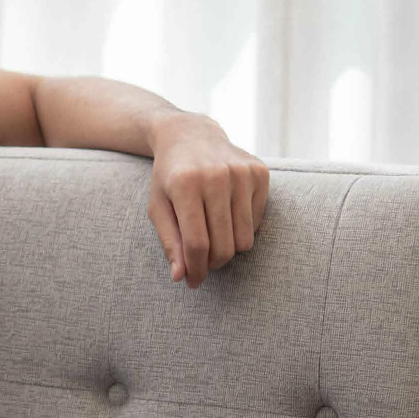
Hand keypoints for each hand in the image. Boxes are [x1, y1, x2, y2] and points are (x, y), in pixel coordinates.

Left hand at [147, 115, 269, 288]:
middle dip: (213, 263)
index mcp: (185, 184)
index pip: (196, 243)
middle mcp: (217, 176)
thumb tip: (181, 277)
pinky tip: (227, 214)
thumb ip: (170, 242)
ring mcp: (242, 172)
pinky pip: (257, 223)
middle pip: (223, 245)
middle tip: (203, 261)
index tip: (193, 282)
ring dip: (229, 248)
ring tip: (214, 239)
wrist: (191, 135)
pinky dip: (243, 229)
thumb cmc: (169, 178)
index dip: (196, 269)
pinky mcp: (260, 172)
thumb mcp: (158, 208)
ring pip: (244, 239)